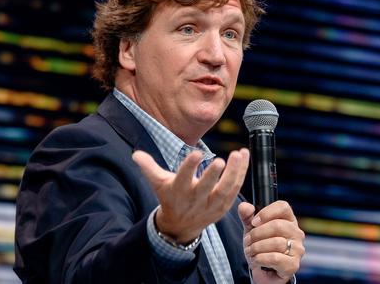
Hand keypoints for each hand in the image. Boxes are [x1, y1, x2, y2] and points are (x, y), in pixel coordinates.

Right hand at [133, 148, 248, 242]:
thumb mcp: (158, 183)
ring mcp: (211, 204)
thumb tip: (136, 154)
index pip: (183, 178)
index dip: (189, 167)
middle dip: (214, 175)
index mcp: (178, 191)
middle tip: (222, 160)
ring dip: (234, 172)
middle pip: (206, 187)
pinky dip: (241, 173)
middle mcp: (195, 199)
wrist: (181, 225)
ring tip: (239, 154)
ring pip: (226, 189)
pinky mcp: (223, 206)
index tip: (197, 153)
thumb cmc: (170, 197)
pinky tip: (244, 156)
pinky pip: (235, 189)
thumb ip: (148, 167)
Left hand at [239, 201, 304, 283]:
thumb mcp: (252, 229)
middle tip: (247, 240)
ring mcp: (297, 249)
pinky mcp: (293, 265)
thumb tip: (244, 206)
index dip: (266, 212)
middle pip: (277, 225)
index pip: (283, 207)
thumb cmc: (261, 247)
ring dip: (257, 247)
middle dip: (257, 233)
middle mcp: (297, 233)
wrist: (263, 271)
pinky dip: (260, 258)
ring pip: (276, 242)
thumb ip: (247, 216)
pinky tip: (255, 260)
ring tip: (250, 251)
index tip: (253, 222)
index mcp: (289, 220)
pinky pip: (275, 258)